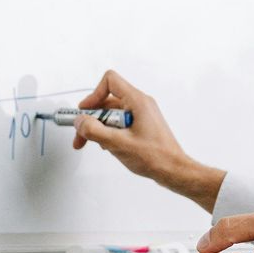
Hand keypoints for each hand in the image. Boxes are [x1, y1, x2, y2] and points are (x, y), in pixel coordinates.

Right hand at [70, 69, 224, 210]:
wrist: (173, 170)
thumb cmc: (155, 157)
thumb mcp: (117, 143)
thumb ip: (94, 131)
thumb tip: (80, 121)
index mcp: (137, 101)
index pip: (110, 81)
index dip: (94, 95)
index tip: (85, 112)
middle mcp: (140, 104)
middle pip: (108, 100)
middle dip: (92, 117)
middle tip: (82, 134)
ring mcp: (142, 115)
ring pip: (112, 113)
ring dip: (100, 127)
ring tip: (97, 143)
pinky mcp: (142, 126)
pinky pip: (120, 122)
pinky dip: (110, 132)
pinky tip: (109, 146)